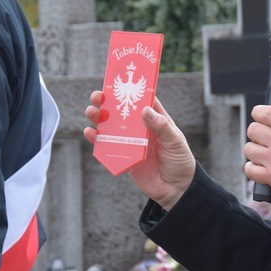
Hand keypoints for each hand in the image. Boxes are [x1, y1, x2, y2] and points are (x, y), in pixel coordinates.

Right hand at [84, 90, 195, 209]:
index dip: (130, 89)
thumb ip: (161, 126)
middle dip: (107, 102)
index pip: (141, 100)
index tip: (118, 81)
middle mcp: (141, 128)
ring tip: (91, 112)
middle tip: (97, 96)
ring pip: (111, 126)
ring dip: (99, 118)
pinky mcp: (124, 156)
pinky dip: (97, 140)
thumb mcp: (175, 141)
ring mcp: (131, 142)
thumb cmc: (180, 161)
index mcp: (155, 120)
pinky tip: (90, 133)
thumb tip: (145, 109)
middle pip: (121, 111)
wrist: (176, 190)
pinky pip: (107, 146)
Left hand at [243, 104, 270, 202]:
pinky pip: (250, 169)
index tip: (258, 115)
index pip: (267, 113)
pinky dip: (252, 169)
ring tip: (263, 155)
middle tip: (262, 139)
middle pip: (253, 129)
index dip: (259, 112)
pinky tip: (260, 169)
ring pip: (249, 149)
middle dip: (256, 132)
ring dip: (254, 151)